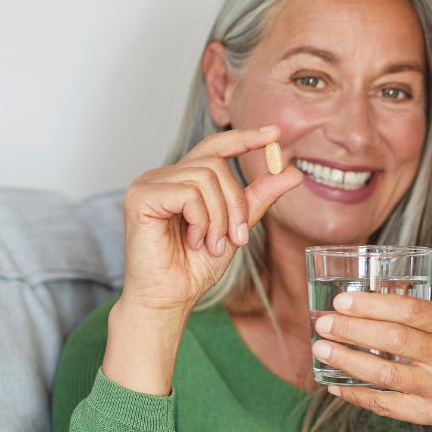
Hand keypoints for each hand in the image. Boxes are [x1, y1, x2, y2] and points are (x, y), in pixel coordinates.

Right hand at [120, 126, 302, 312]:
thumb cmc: (195, 266)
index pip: (216, 147)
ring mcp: (149, 183)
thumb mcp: (236, 227)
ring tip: (211, 244)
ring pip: (205, 179)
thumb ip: (258, 199)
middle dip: (235, 203)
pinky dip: (201, 221)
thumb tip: (291, 172)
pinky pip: (188, 194)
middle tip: (235, 239)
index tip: (275, 133)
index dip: (245, 137)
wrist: (171, 297)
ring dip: (219, 218)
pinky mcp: (140, 197)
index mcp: (184, 179)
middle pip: (216, 165)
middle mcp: (164, 175)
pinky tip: (193, 241)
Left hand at [312, 292, 431, 431]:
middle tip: (324, 323)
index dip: (372, 304)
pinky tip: (337, 386)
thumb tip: (371, 307)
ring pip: (386, 374)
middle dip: (352, 330)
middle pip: (393, 340)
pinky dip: (358, 395)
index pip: (410, 310)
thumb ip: (425, 320)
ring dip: (348, 361)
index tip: (343, 300)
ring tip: (322, 350)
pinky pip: (388, 405)